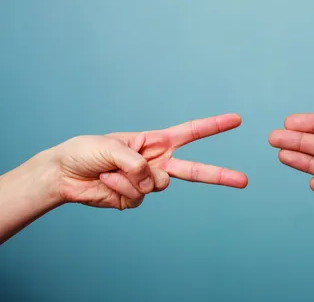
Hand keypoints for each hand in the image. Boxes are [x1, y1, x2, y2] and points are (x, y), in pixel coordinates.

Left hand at [52, 114, 246, 209]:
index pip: (192, 132)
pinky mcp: (134, 199)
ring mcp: (147, 182)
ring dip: (134, 177)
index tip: (237, 120)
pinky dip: (121, 188)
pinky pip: (138, 197)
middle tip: (244, 181)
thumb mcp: (111, 145)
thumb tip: (152, 180)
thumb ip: (136, 160)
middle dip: (221, 175)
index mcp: (156, 141)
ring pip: (160, 185)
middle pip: (196, 171)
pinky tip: (107, 181)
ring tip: (112, 170)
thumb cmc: (86, 151)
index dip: (215, 126)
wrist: (63, 175)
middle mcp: (157, 162)